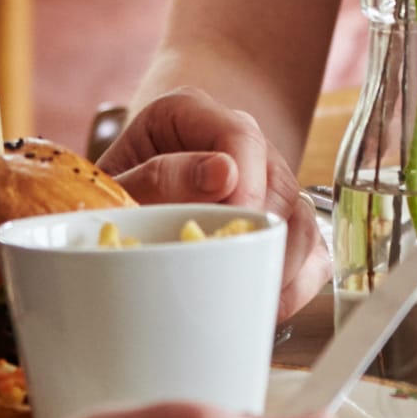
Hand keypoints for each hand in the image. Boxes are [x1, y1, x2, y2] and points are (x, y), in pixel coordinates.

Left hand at [102, 90, 325, 320]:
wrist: (116, 207)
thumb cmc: (104, 198)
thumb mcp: (111, 185)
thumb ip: (154, 177)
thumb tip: (223, 174)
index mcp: (193, 114)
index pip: (241, 134)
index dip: (245, 181)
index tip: (232, 222)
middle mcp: (242, 142)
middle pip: (279, 182)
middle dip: (261, 235)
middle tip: (231, 277)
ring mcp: (268, 180)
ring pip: (302, 216)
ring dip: (281, 263)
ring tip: (246, 298)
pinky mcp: (283, 220)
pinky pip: (312, 247)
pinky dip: (298, 280)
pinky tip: (268, 303)